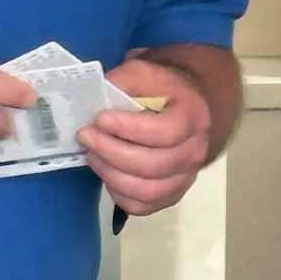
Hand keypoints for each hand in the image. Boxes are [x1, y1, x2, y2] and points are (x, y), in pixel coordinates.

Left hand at [77, 56, 212, 216]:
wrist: (176, 105)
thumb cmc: (157, 89)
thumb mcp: (141, 72)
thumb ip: (122, 81)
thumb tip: (94, 100)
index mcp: (193, 117)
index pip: (165, 133)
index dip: (129, 129)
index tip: (100, 119)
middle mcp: (195, 151)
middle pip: (153, 165)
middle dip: (111, 152)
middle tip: (85, 136)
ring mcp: (185, 177)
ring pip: (147, 191)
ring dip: (111, 175)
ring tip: (91, 155)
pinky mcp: (170, 194)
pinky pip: (143, 206)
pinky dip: (118, 194)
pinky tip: (105, 172)